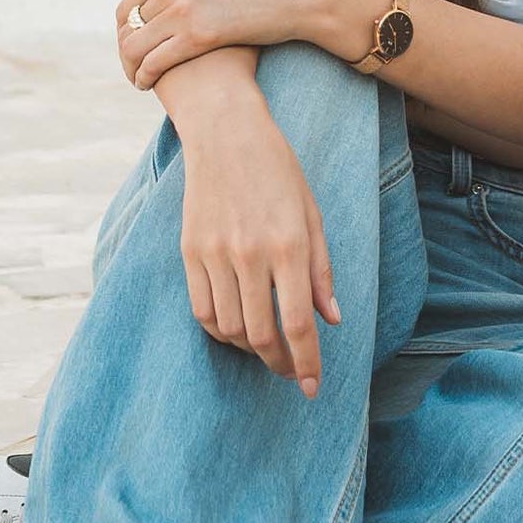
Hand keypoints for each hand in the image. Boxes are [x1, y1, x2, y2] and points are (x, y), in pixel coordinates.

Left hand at [116, 0, 318, 89]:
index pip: (128, 5)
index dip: (127, 31)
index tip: (135, 46)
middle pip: (129, 28)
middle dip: (128, 52)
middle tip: (135, 69)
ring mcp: (182, 9)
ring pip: (136, 48)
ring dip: (133, 69)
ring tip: (142, 81)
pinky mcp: (198, 35)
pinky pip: (156, 62)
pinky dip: (146, 77)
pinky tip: (152, 87)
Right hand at [178, 107, 338, 394]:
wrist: (227, 135)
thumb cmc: (279, 173)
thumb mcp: (313, 216)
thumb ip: (321, 272)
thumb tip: (332, 320)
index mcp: (289, 246)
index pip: (298, 323)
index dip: (306, 362)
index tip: (311, 387)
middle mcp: (250, 255)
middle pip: (261, 334)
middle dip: (278, 363)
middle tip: (289, 371)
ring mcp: (215, 255)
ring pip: (229, 329)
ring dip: (249, 349)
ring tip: (265, 348)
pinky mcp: (190, 252)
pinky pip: (202, 310)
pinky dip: (219, 331)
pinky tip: (235, 330)